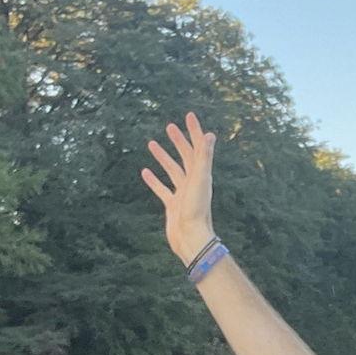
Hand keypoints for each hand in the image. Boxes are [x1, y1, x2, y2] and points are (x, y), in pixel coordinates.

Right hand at [142, 112, 217, 264]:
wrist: (191, 238)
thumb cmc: (197, 210)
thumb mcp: (200, 180)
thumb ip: (204, 157)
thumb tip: (210, 135)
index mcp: (201, 175)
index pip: (198, 148)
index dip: (194, 132)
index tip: (189, 116)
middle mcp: (193, 183)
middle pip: (186, 157)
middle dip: (179, 141)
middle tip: (170, 126)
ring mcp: (182, 194)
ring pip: (172, 171)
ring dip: (164, 157)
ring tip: (152, 143)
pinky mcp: (172, 205)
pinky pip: (162, 189)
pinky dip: (154, 180)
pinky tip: (145, 171)